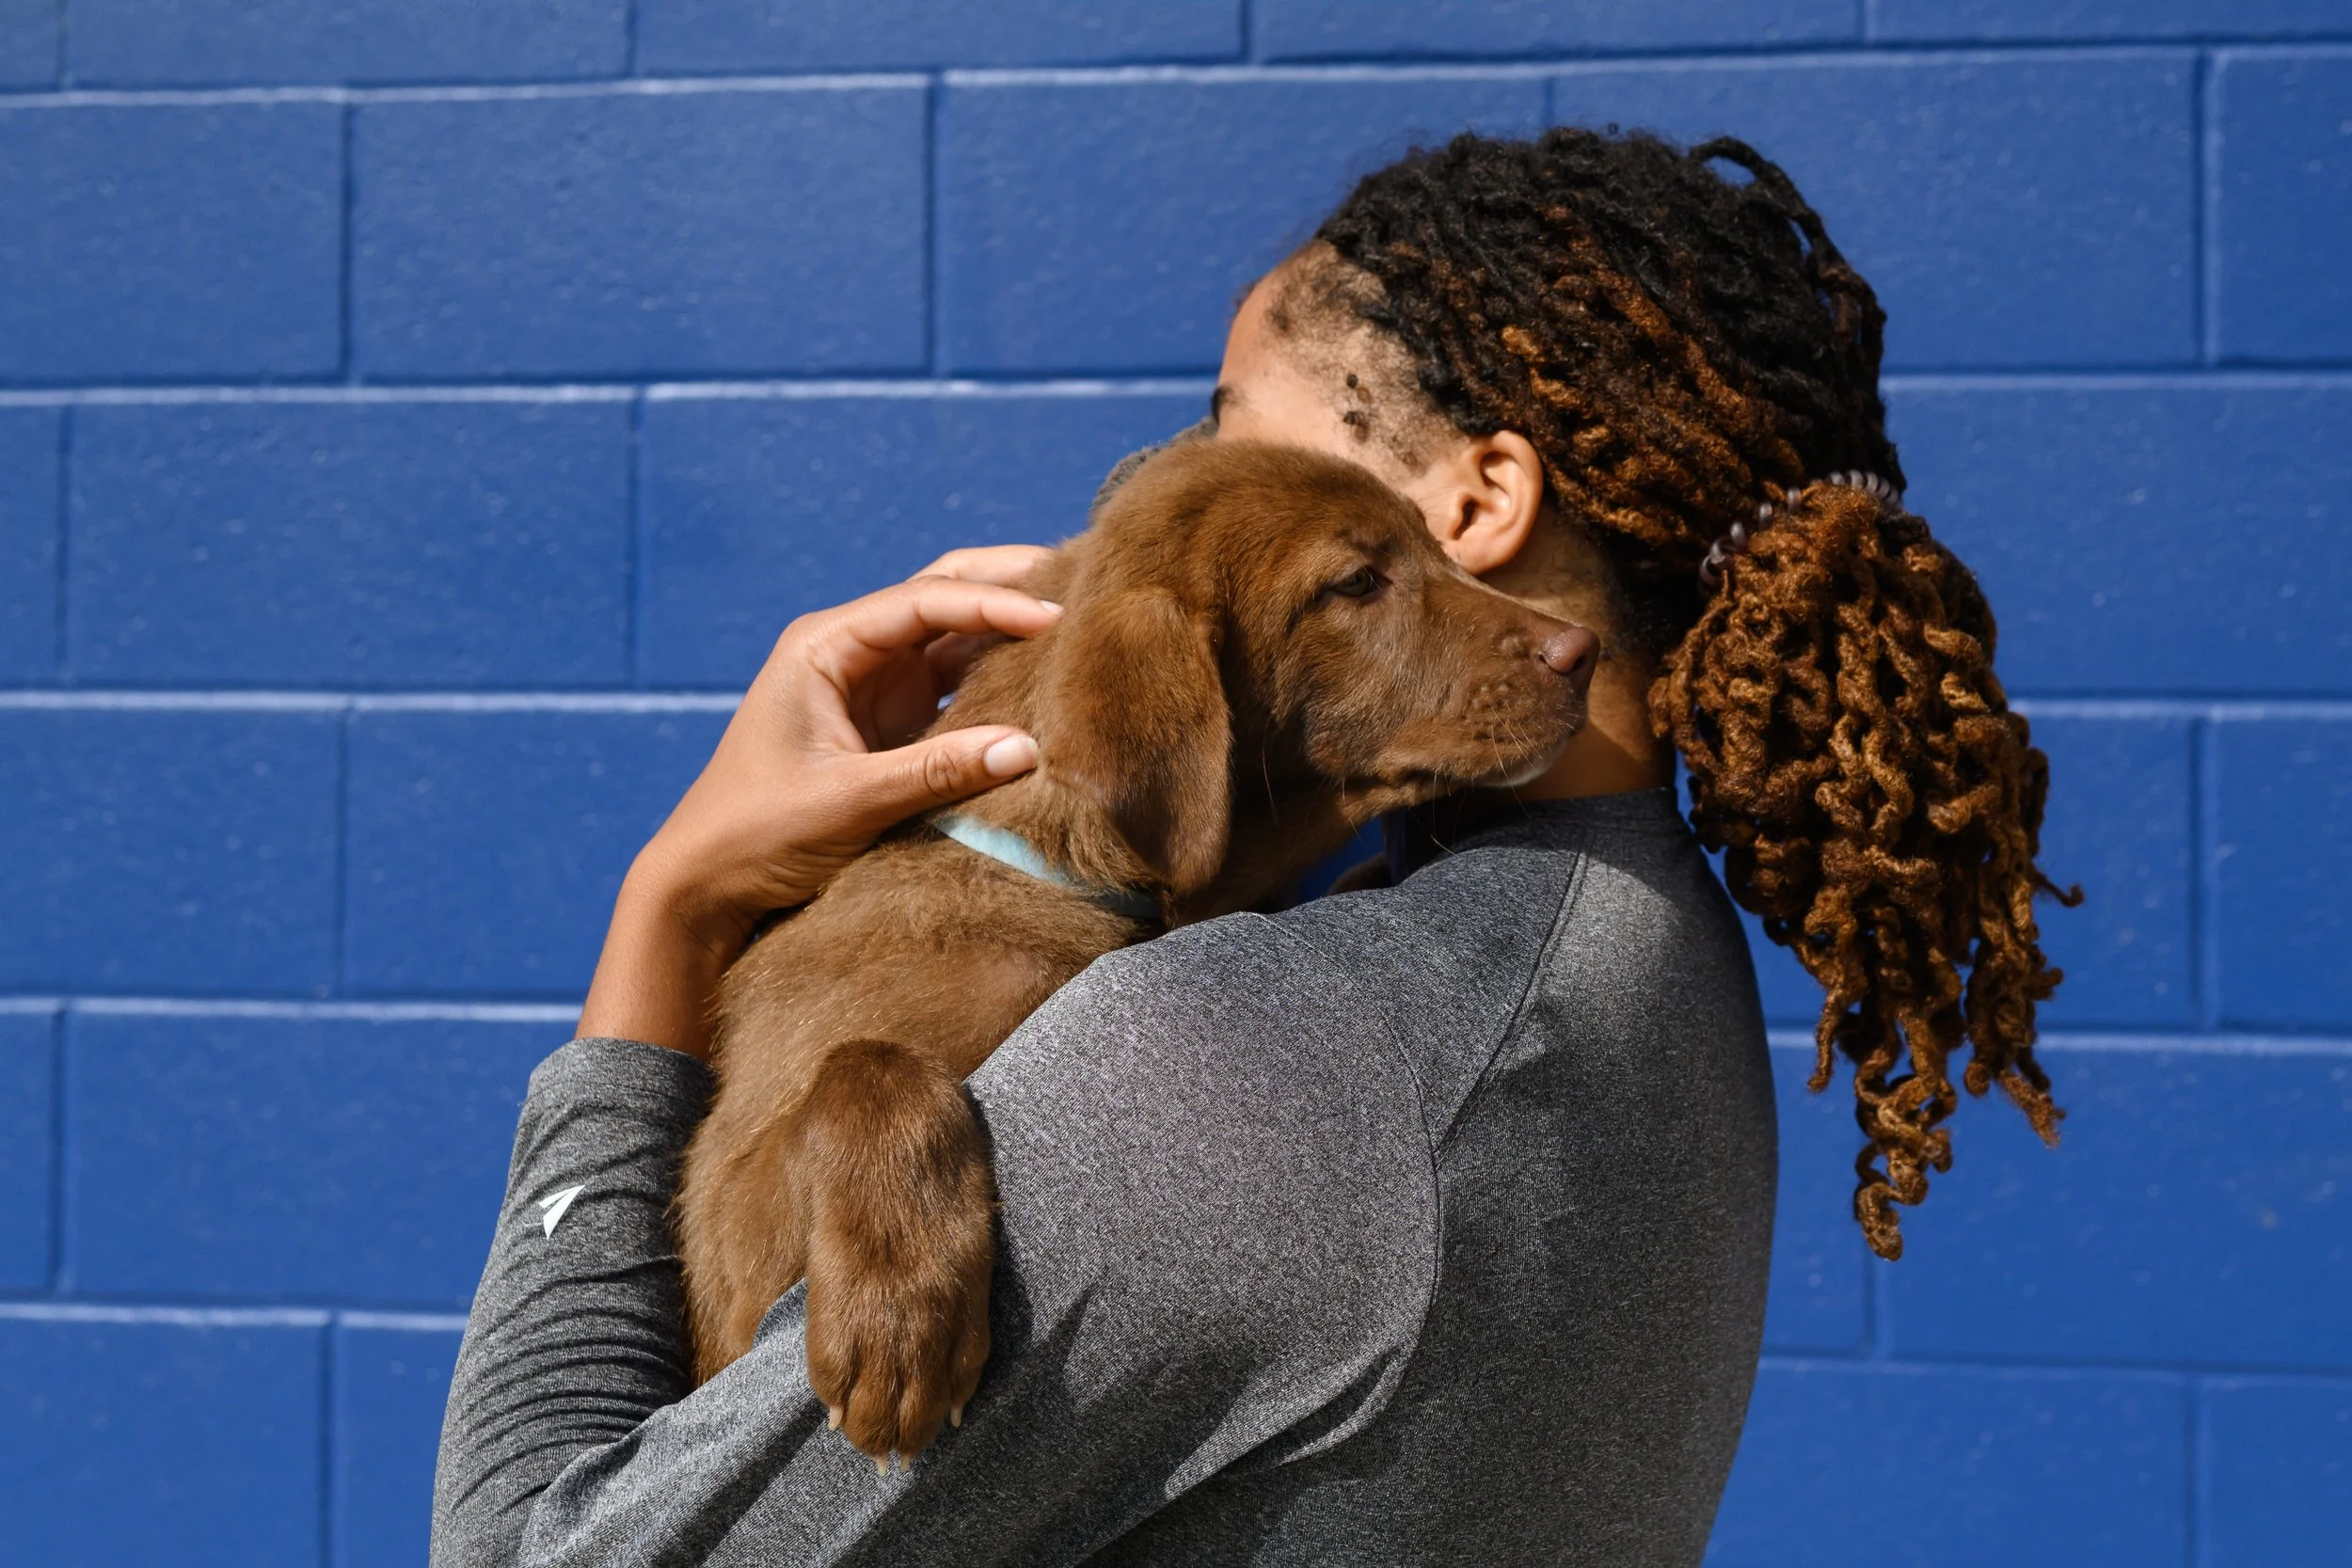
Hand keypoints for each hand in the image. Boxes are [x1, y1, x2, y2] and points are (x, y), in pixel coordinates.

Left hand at [578, 547, 1061, 1057]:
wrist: (705, 887)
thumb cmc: (755, 833)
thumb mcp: (848, 801)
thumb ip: (937, 772)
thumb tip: (1029, 749)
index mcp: (824, 647)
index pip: (923, 601)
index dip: (991, 603)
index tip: (1052, 615)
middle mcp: (851, 654)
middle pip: (942, 597)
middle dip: (1006, 586)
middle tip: (1081, 578)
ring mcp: (874, 690)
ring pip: (955, 641)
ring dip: (1010, 634)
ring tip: (1079, 623)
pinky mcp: (891, 729)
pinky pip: (956, 691)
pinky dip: (1000, 684)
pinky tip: (1046, 684)